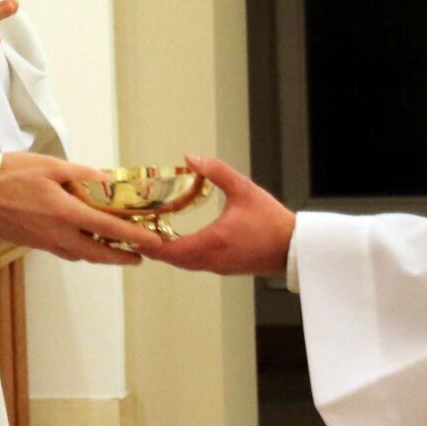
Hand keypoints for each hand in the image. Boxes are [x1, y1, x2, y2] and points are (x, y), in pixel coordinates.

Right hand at [0, 151, 168, 266]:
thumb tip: (107, 182)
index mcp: (66, 213)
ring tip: (118, 248)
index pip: (110, 229)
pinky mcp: (34, 244)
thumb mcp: (51, 165)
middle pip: (99, 254)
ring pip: (82, 255)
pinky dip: (83, 250)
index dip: (136, 236)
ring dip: (103, 255)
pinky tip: (86, 240)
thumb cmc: (9, 173)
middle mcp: (58, 235)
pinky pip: (66, 251)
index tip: (155, 241)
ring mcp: (45, 243)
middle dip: (123, 257)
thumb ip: (83, 175)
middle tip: (141, 255)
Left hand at [142, 156, 294, 277]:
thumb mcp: (244, 189)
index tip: (130, 233)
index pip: (168, 250)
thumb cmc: (272, 221)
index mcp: (212, 242)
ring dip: (165, 251)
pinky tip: (176, 240)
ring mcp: (218, 267)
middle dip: (150, 247)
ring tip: (150, 233)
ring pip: (182, 263)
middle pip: (170, 259)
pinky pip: (194, 263)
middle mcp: (211, 260)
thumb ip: (216, 171)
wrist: (295, 249)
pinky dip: (180, 254)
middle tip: (133, 230)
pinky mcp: (224, 268)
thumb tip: (190, 157)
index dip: (146, 243)